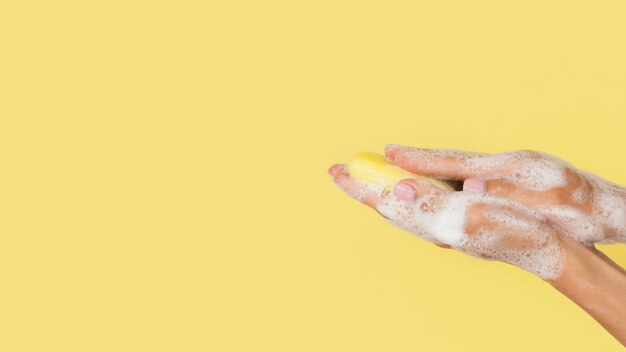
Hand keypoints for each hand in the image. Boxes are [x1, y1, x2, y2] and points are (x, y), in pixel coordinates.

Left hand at [328, 164, 564, 279]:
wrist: (544, 247)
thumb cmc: (513, 231)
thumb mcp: (470, 216)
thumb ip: (430, 205)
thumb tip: (395, 191)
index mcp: (429, 222)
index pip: (383, 202)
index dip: (359, 186)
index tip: (336, 170)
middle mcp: (430, 225)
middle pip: (386, 203)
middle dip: (363, 185)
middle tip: (341, 168)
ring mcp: (442, 223)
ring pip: (401, 204)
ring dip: (380, 186)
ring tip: (365, 174)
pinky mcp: (455, 219)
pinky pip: (419, 203)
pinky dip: (404, 189)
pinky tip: (405, 185)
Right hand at [385, 145, 625, 244]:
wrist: (607, 209)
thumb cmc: (582, 209)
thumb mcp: (549, 201)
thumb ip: (508, 191)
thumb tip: (470, 185)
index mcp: (506, 168)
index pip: (453, 163)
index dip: (419, 160)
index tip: (390, 154)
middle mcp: (500, 166)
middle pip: (447, 162)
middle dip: (413, 160)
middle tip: (384, 157)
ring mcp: (503, 172)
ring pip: (454, 170)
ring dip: (425, 170)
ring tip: (398, 169)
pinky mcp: (507, 182)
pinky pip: (465, 181)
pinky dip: (444, 181)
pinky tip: (435, 187)